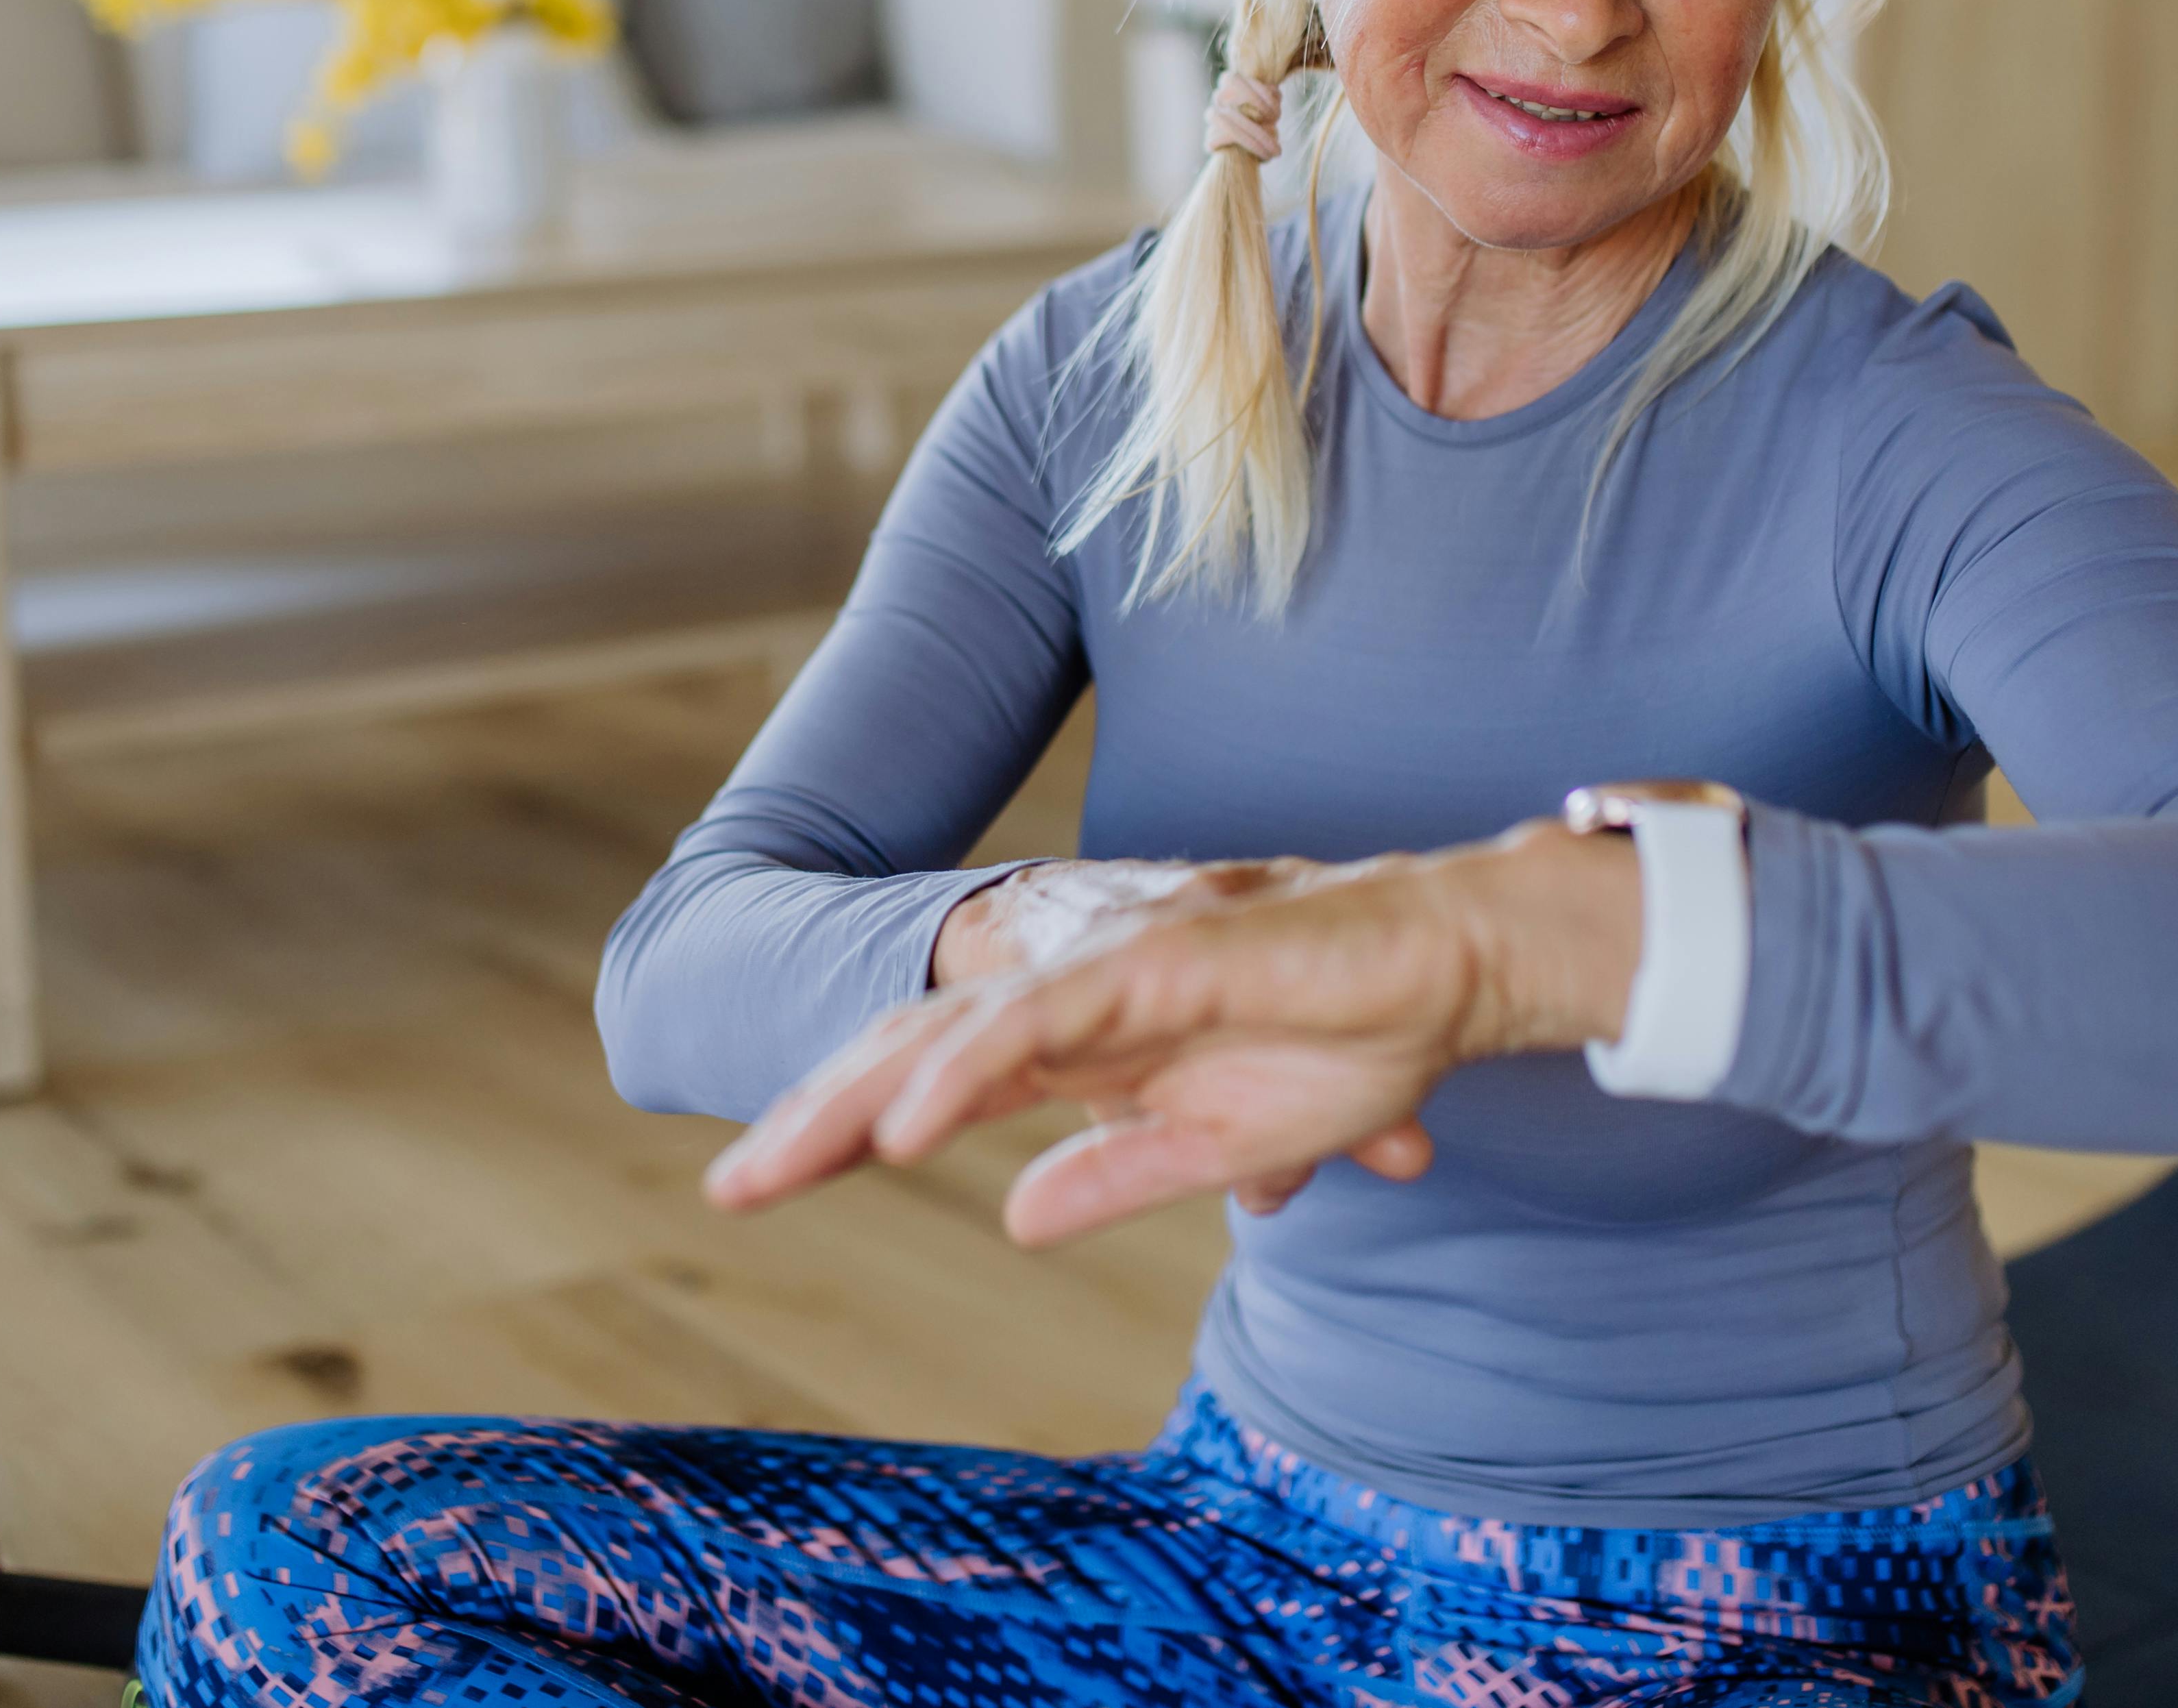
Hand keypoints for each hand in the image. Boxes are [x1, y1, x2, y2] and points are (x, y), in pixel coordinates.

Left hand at [707, 819, 1640, 1245]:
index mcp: (1080, 1040)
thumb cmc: (1349, 1043)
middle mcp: (1072, 994)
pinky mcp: (1157, 958)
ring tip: (776, 1168)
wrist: (1451, 968)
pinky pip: (1039, 1024)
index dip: (842, 1130)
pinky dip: (963, 1075)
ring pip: (953, 1035)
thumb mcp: (1219, 1143)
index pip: (931, 1081)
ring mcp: (1108, 968)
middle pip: (912, 1053)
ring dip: (856, 1102)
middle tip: (726, 1190)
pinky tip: (904, 1132)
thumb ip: (1114, 1176)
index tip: (762, 1188)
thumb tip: (1013, 1219)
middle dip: (813, 1118)